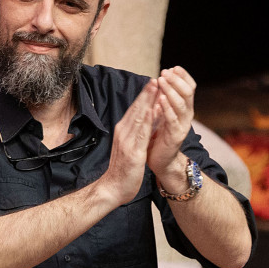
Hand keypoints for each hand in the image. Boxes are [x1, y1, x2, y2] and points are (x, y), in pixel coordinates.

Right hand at [100, 79, 157, 204]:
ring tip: (156, 88)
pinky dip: (147, 121)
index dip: (143, 96)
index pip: (134, 110)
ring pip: (139, 117)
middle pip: (136, 110)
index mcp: (123, 131)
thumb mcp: (130, 147)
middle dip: (146, 94)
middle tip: (156, 78)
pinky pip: (142, 134)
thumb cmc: (122, 169)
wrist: (112, 189)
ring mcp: (127, 142)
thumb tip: (147, 119)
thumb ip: (137, 133)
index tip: (153, 82)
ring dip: (148, 101)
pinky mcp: (133, 152)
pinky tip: (153, 110)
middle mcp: (123, 133)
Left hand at [147, 66, 195, 179]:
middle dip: (176, 80)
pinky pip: (172, 119)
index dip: (183, 76)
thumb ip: (164, 99)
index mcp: (185, 108)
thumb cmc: (160, 136)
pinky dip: (167, 108)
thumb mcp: (163, 114)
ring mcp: (182, 125)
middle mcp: (187, 115)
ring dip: (170, 90)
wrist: (162, 161)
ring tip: (161, 80)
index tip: (172, 67)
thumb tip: (161, 79)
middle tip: (164, 72)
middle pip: (187, 92)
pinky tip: (160, 100)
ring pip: (181, 104)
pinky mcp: (175, 136)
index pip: (189, 87)